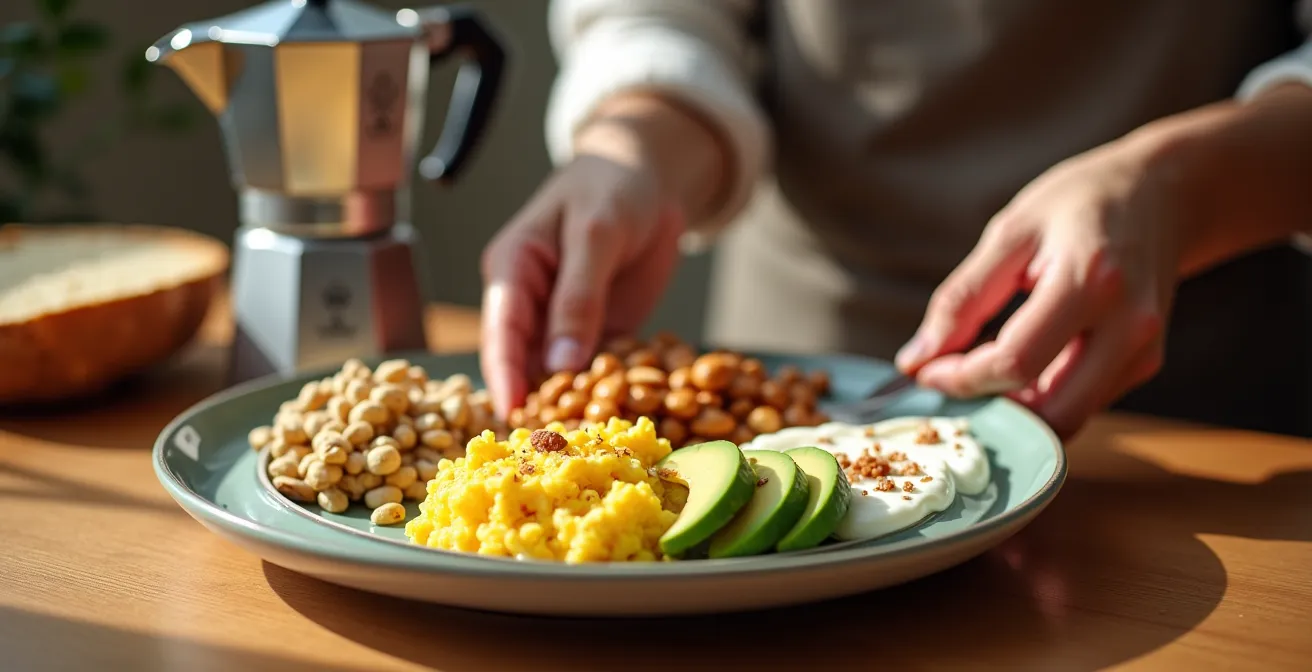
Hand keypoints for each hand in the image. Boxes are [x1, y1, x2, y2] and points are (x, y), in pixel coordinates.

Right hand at [479, 94, 727, 417]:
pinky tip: (618, 421)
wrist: (652, 177)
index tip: (510, 413)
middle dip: (536, 401)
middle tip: (550, 445)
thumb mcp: (597, 234)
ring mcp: (564, 321)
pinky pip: (597, 369)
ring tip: (583, 443)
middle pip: (524, 361)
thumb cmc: (613, 188)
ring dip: (571, 405)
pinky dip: (606, 393)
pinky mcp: (599, 332)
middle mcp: (531, 301)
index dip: (503, 373)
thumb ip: (579, 296)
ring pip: (559, 373)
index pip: (501, 328)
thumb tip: (560, 363)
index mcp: (513, 268)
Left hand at [895, 139, 1182, 437]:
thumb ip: (962, 298)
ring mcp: (1144, 349)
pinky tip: (1016, 369)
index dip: (961, 378)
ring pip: (1069, 419)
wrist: (1163, 193)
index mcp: (1089, 281)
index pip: (1015, 362)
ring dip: (1016, 413)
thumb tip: (918, 357)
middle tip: (951, 381)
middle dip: (991, 408)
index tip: (926, 369)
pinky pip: (1084, 404)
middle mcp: (1128, 325)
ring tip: (978, 374)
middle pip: (1050, 412)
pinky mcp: (1146, 362)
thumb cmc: (1081, 203)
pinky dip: (1042, 400)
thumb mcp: (1010, 232)